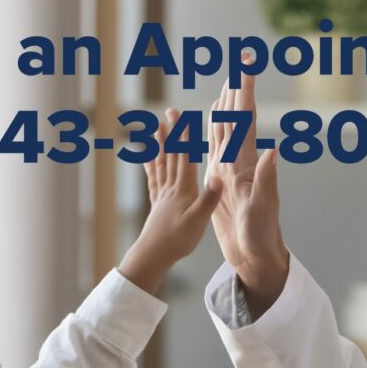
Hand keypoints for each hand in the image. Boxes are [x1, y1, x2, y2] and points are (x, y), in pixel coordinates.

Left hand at [118, 109, 224, 293]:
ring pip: (161, 163)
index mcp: (183, 189)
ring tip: (156, 127)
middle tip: (169, 112)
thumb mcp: (198, 221)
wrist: (154, 255)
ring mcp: (162, 194)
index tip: (183, 117)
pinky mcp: (157, 203)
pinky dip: (150, 164)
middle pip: (171, 155)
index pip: (184, 157)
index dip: (184, 136)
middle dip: (172, 132)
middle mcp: (171, 188)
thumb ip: (208, 199)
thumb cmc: (178, 241)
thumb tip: (219, 178)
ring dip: (160, 143)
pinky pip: (153, 178)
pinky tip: (147, 156)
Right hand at [205, 55, 288, 315]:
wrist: (255, 257)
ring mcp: (232, 170)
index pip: (245, 120)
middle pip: (237, 119)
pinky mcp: (222, 181)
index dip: (245, 93)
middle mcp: (241, 162)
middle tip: (240, 64)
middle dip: (238, 91)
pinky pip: (215, 149)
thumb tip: (273, 149)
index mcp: (247, 164)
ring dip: (227, 108)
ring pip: (226, 131)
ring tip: (226, 86)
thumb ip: (266, 179)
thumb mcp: (262, 208)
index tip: (246, 67)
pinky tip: (212, 123)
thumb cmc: (260, 236)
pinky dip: (214, 131)